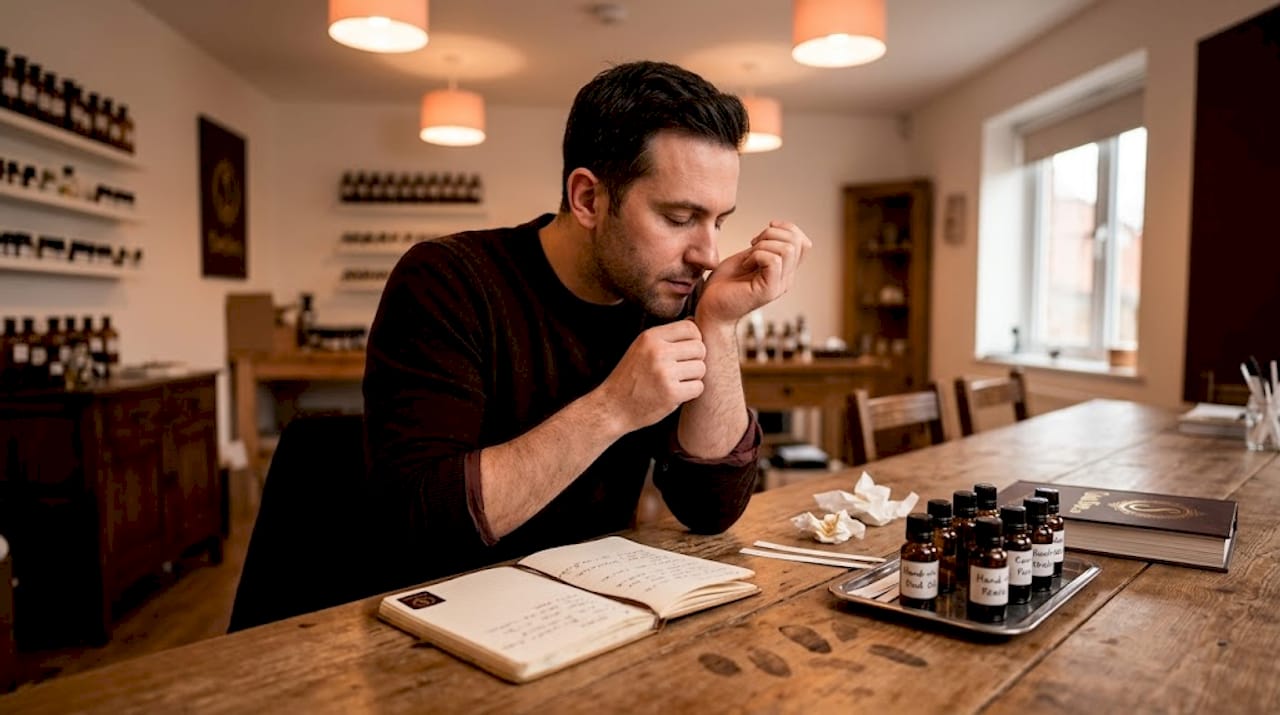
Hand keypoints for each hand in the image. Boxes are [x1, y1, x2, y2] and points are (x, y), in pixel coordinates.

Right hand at [598, 320, 706, 430]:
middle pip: (700, 348)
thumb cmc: (631, 377)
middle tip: (682, 370)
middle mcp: (658, 352)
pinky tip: (676, 393)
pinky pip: (698, 387)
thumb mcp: (642, 348)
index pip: (691, 327)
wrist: (612, 407)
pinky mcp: (671, 393)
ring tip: (677, 381)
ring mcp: (665, 373)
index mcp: (650, 337)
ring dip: (694, 377)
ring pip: (701, 368)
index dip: (694, 340)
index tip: (685, 352)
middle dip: (696, 359)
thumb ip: (666, 336)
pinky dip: (691, 392)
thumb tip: (695, 320)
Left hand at [696, 220, 810, 324]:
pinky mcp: (768, 291)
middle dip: (771, 234)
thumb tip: (775, 228)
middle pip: (797, 243)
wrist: (710, 309)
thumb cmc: (724, 285)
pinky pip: (773, 261)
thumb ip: (764, 247)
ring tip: (748, 258)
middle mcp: (786, 279)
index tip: (762, 234)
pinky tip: (745, 264)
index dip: (786, 229)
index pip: (803, 243)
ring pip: (787, 250)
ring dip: (763, 246)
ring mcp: (779, 286)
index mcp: (784, 271)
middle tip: (752, 246)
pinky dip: (756, 256)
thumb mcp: (748, 257)